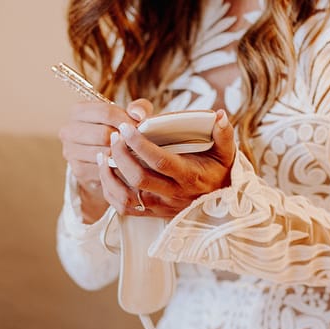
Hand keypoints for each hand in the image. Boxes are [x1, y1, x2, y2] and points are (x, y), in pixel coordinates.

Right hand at [58, 100, 148, 222]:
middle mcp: (69, 130)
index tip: (142, 128)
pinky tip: (125, 166)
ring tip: (134, 154)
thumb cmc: (118, 131)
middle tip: (139, 144)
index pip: (105, 112)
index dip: (126, 120)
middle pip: (103, 134)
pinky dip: (116, 168)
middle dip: (124, 139)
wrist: (103, 158)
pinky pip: (102, 170)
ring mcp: (71, 152)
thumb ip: (138, 108)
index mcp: (78, 111)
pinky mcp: (78, 170)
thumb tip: (139, 115)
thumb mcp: (128, 116)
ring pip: (103, 153)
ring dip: (122, 155)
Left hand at [98, 109, 235, 217]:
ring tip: (104, 153)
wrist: (220, 202)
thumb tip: (220, 114)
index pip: (160, 161)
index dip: (140, 144)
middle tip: (114, 135)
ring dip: (110, 175)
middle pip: (139, 178)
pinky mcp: (151, 213)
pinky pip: (124, 208)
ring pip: (127, 196)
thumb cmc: (219, 172)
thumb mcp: (226, 153)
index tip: (126, 127)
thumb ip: (224, 134)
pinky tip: (105, 172)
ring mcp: (160, 206)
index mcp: (189, 176)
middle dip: (121, 155)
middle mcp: (173, 194)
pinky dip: (110, 190)